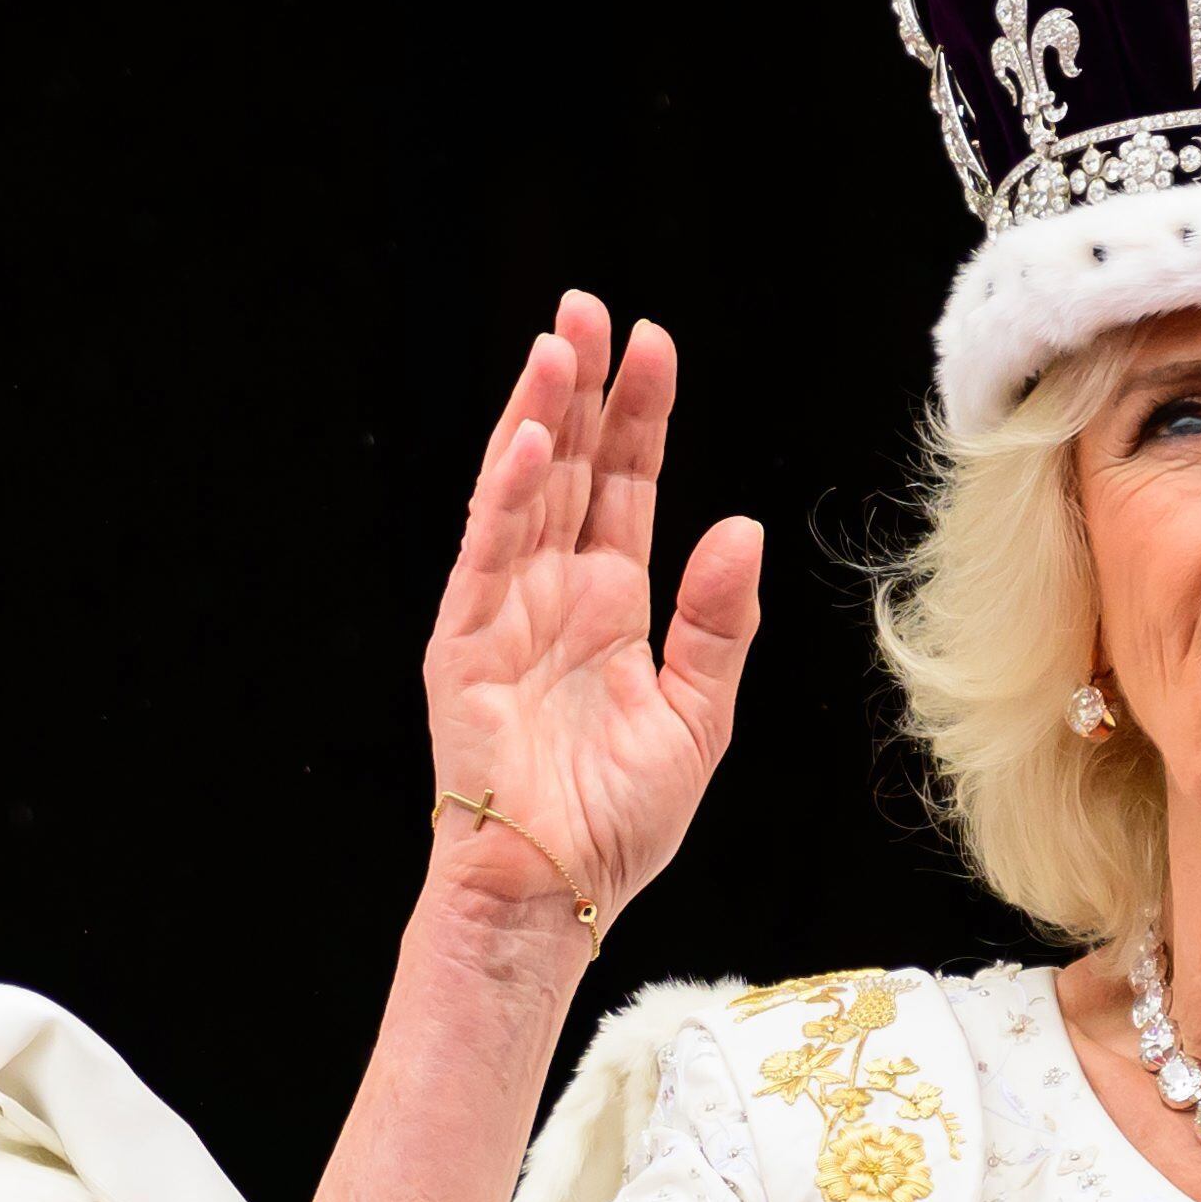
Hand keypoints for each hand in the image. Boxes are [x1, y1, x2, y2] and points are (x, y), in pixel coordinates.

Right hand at [420, 292, 765, 945]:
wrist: (554, 892)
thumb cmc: (616, 823)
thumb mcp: (697, 718)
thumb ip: (717, 624)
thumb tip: (736, 526)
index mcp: (610, 605)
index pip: (623, 487)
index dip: (638, 416)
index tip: (654, 343)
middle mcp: (554, 595)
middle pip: (569, 469)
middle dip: (581, 388)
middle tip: (591, 308)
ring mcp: (503, 614)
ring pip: (522, 494)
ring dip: (537, 418)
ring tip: (557, 344)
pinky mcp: (463, 647)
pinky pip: (486, 558)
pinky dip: (504, 498)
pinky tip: (527, 443)